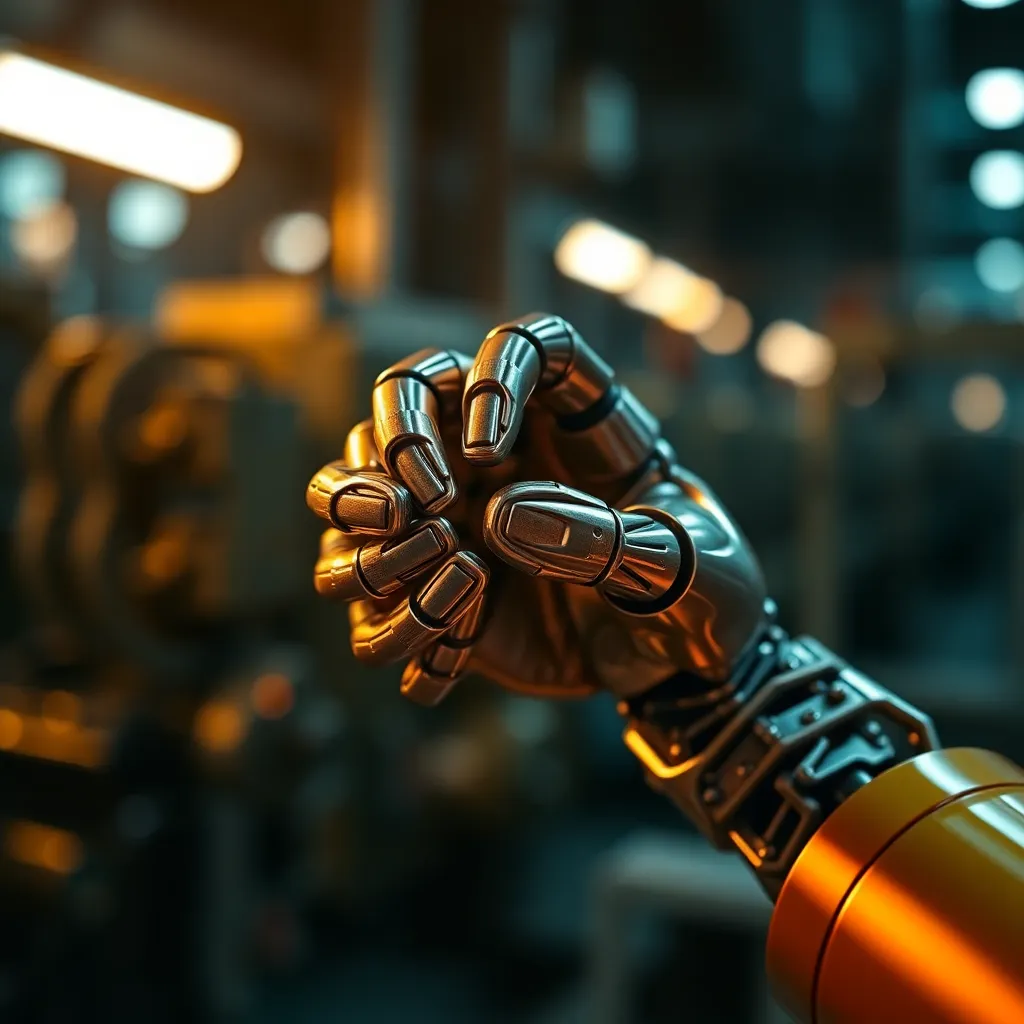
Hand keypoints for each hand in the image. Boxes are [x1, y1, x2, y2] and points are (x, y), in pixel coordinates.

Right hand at [306, 314, 767, 703]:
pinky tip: (458, 657)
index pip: (517, 345)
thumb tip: (494, 518)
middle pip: (400, 401)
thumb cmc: (699, 589)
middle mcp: (497, 454)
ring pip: (351, 499)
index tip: (490, 453)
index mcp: (572, 419)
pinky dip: (397, 631)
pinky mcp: (437, 591)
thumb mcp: (679, 563)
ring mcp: (457, 519)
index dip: (490, 380)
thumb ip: (600, 536)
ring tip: (447, 579)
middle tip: (418, 508)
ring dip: (365, 540)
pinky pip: (374, 604)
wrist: (684, 664)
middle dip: (390, 448)